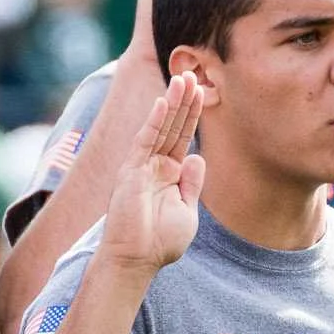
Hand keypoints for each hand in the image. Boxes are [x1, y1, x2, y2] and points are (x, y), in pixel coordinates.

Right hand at [96, 73, 205, 272]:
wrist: (137, 260)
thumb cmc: (160, 242)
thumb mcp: (187, 211)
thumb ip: (192, 184)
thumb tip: (197, 156)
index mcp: (169, 173)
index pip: (183, 137)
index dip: (193, 114)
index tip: (203, 90)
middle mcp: (154, 165)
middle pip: (172, 126)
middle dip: (184, 100)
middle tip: (194, 73)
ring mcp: (141, 166)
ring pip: (159, 128)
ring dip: (172, 103)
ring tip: (183, 78)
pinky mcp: (130, 172)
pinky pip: (145, 141)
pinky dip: (154, 122)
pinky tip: (164, 103)